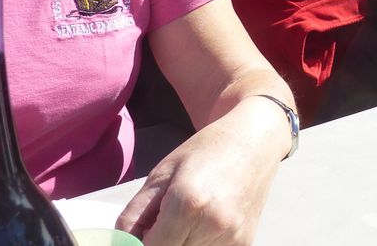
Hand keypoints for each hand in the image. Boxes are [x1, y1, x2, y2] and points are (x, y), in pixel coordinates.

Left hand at [117, 100, 283, 244]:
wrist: (254, 142)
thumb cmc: (207, 151)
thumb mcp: (162, 174)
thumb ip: (135, 215)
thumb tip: (122, 244)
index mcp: (187, 203)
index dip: (140, 243)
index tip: (143, 232)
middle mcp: (213, 225)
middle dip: (161, 242)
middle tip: (166, 220)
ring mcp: (232, 238)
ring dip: (181, 243)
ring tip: (188, 219)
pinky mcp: (244, 244)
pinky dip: (200, 244)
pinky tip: (205, 223)